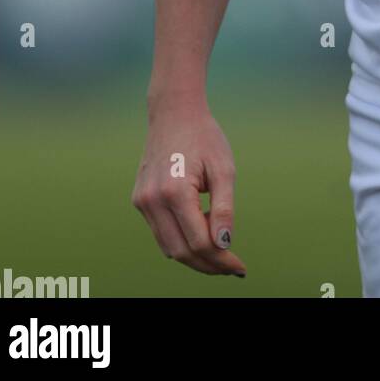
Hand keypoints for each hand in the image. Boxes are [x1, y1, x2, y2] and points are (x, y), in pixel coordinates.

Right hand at [132, 96, 246, 275]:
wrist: (174, 113)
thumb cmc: (204, 137)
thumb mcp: (224, 168)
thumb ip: (225, 208)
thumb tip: (224, 244)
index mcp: (174, 191)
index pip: (199, 242)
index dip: (221, 259)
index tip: (240, 267)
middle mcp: (152, 200)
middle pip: (181, 251)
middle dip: (208, 264)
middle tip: (232, 267)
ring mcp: (142, 202)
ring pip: (168, 247)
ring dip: (194, 255)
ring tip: (220, 248)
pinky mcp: (139, 200)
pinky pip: (161, 232)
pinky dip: (181, 239)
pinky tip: (202, 227)